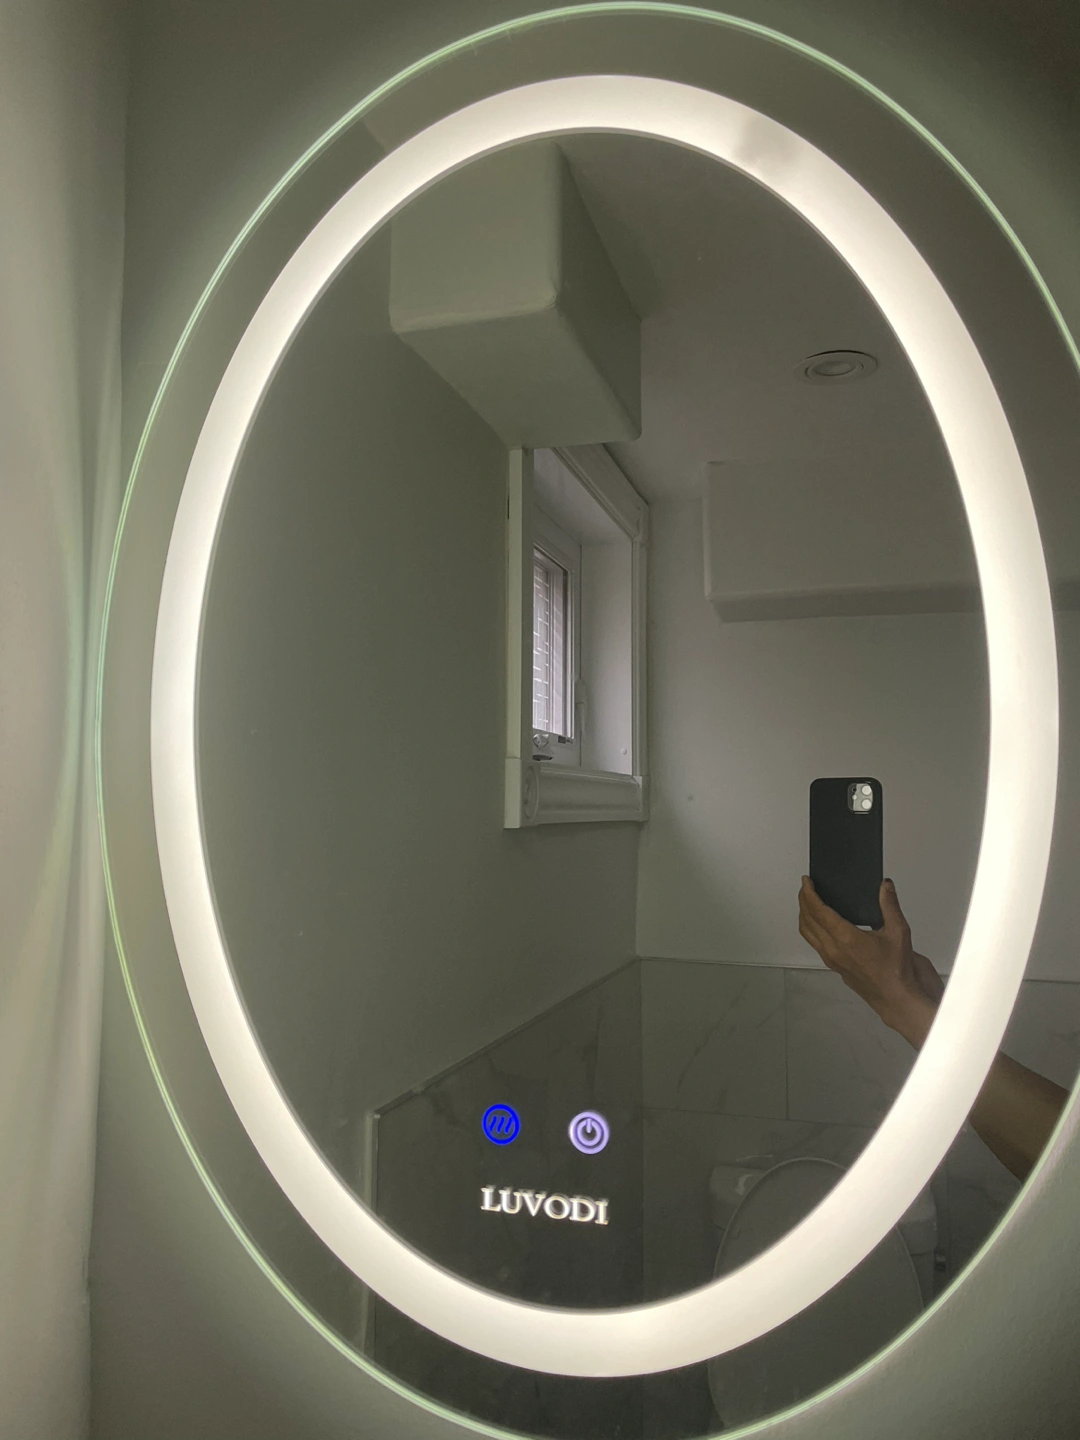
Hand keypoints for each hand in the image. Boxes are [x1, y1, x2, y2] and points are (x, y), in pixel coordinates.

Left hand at [798, 876, 941, 1047]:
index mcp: (845, 937)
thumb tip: (885, 886)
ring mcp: (830, 959)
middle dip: (803, 900)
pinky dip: (810, 928)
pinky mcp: (833, 965)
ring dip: (804, 915)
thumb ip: (889, 905)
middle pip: (807, 919)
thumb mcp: (897, 931)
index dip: (809, 893)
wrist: (895, 997)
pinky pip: (814, 943)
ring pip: (807, 933)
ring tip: (808, 902)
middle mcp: (832, 948)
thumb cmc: (896, 969)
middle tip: (806, 887)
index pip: (818, 910)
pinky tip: (818, 923)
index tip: (806, 881)